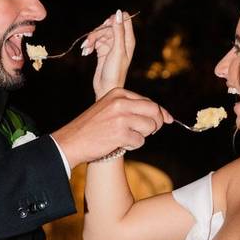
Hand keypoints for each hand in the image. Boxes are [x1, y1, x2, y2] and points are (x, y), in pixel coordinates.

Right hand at [51, 89, 171, 167]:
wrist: (71, 141)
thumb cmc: (91, 128)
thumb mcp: (109, 108)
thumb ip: (131, 108)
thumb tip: (162, 117)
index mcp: (118, 93)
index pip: (149, 101)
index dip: (161, 113)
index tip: (168, 120)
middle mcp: (120, 103)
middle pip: (154, 112)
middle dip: (156, 124)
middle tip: (147, 132)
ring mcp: (121, 118)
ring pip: (149, 127)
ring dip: (141, 136)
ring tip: (125, 137)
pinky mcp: (120, 134)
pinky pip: (140, 141)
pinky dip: (133, 145)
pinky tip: (119, 144)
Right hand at [85, 10, 135, 98]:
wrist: (106, 89)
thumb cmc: (114, 71)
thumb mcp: (117, 49)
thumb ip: (118, 30)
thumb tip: (119, 12)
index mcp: (128, 39)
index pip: (124, 18)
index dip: (113, 20)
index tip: (106, 26)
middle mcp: (120, 41)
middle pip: (108, 25)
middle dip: (98, 31)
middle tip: (90, 41)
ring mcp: (111, 46)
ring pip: (100, 33)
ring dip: (91, 39)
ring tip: (86, 49)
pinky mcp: (102, 51)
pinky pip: (95, 41)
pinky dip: (90, 45)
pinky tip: (85, 52)